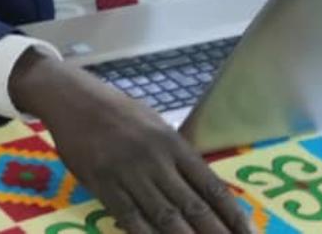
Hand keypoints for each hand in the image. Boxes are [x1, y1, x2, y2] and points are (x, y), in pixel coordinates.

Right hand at [11, 55, 249, 233]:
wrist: (73, 99)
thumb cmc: (117, 112)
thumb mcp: (155, 126)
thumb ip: (177, 156)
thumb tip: (203, 188)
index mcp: (173, 144)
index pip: (211, 186)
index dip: (231, 214)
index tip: (248, 233)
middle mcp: (156, 160)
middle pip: (193, 205)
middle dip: (215, 233)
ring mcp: (129, 173)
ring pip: (165, 216)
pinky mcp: (103, 184)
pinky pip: (129, 217)